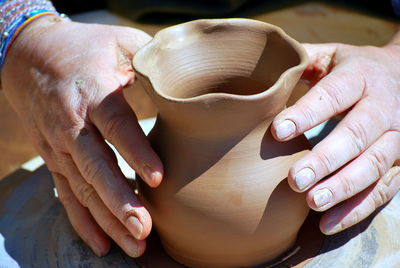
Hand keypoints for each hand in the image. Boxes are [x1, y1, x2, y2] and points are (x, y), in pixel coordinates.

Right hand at [1, 16, 162, 256]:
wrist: (28, 54)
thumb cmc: (84, 47)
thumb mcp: (117, 40)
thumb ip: (150, 58)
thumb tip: (185, 74)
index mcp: (93, 92)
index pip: (116, 126)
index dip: (136, 152)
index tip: (158, 179)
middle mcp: (73, 123)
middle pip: (96, 167)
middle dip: (120, 201)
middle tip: (144, 228)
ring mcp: (59, 145)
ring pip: (83, 188)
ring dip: (107, 219)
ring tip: (133, 244)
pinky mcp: (53, 158)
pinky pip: (67, 193)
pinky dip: (83, 220)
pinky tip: (102, 244)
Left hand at [272, 40, 399, 233]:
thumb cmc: (354, 68)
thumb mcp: (332, 55)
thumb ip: (303, 60)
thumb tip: (263, 68)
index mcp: (360, 76)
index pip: (333, 94)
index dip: (307, 113)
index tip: (278, 131)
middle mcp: (383, 107)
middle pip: (356, 135)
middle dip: (325, 160)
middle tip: (294, 180)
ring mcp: (397, 136)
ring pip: (374, 165)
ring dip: (343, 187)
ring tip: (312, 203)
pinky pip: (384, 188)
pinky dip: (358, 208)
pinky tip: (329, 223)